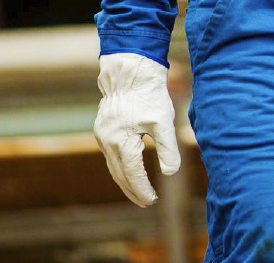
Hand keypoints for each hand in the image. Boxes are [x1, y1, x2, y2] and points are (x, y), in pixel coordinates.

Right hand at [93, 52, 180, 206]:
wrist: (130, 72)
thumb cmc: (149, 94)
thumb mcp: (164, 121)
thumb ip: (167, 148)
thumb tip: (171, 173)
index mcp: (122, 141)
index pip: (133, 174)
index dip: (142, 189)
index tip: (152, 201)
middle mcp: (107, 141)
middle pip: (119, 174)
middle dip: (133, 190)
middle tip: (147, 203)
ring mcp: (102, 136)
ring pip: (113, 166)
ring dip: (125, 180)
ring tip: (139, 192)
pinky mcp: (102, 130)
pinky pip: (111, 155)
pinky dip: (120, 167)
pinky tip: (129, 170)